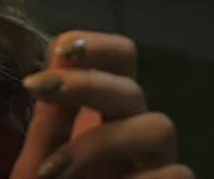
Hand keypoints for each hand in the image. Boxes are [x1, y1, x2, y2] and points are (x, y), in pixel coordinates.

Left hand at [9, 31, 191, 178]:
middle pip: (134, 88)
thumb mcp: (41, 163)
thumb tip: (56, 52)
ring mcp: (157, 169)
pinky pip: (176, 175)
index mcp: (103, 120)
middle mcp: (135, 139)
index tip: (61, 48)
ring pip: (160, 126)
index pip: (121, 62)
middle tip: (37, 89)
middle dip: (86, 83)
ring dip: (101, 142)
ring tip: (56, 173)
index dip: (100, 46)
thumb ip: (50, 117)